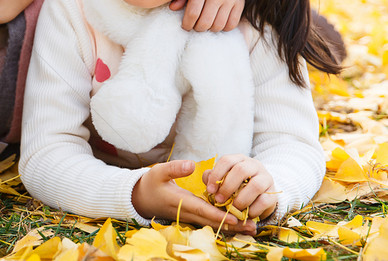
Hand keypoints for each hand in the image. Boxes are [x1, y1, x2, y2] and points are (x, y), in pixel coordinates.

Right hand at [132, 160, 254, 233]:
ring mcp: (190, 217)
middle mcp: (188, 213)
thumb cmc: (150, 184)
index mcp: (181, 202)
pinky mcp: (192, 217)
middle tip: (253, 227)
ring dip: (232, 228)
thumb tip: (192, 165)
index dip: (220, 215)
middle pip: (213, 222)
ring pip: (214, 225)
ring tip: (252, 228)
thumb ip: (174, 168)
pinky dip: (225, 224)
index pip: (203, 210)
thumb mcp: (158, 172)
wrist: (140, 199)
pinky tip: (238, 224)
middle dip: (233, 225)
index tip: (237, 217)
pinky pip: (210, 223)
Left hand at [169, 0, 245, 31]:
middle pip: (205, 23)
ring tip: (206, 24)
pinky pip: (232, 24)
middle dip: (198, 28)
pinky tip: (218, 22)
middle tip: (195, 25)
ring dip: (210, 29)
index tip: (186, 26)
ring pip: (218, 26)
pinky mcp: (239, 3)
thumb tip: (172, 8)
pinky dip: (224, 28)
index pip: (192, 14)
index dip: (187, 24)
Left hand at [203, 154, 276, 222]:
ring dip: (241, 199)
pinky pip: (264, 200)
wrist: (260, 193)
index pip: (227, 160)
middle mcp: (254, 165)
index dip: (216, 175)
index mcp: (239, 159)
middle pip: (241, 170)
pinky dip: (253, 209)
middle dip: (228, 187)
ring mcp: (266, 178)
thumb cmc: (237, 185)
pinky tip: (246, 214)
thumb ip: (213, 177)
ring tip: (233, 209)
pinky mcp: (273, 193)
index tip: (210, 190)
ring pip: (255, 185)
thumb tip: (207, 180)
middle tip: (219, 200)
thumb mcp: (224, 178)